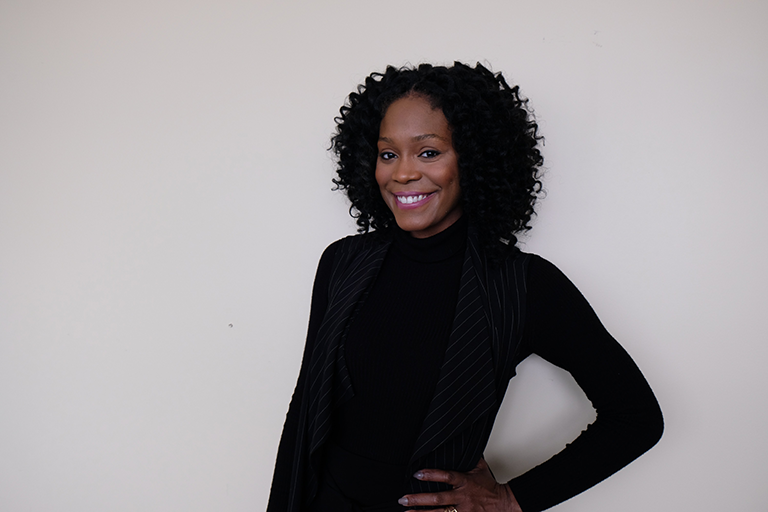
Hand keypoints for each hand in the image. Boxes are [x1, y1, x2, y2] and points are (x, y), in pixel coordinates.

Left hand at [398, 458, 522, 511]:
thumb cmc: (490, 487)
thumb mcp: (480, 468)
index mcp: (465, 482)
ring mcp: (463, 511)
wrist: (504, 504)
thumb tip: (460, 441)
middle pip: (438, 499)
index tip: (416, 474)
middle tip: (403, 499)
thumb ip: (469, 457)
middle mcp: (462, 498)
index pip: (446, 476)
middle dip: (419, 499)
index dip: (431, 474)